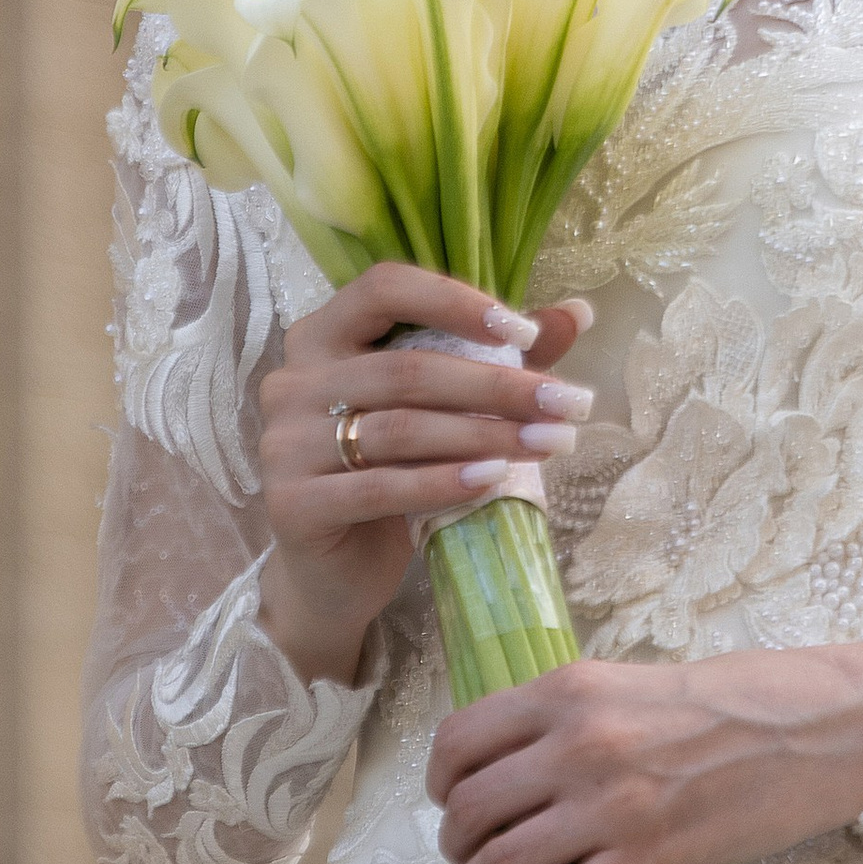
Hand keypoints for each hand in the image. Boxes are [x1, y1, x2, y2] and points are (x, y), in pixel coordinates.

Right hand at [257, 264, 592, 687]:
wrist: (332, 576)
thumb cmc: (390, 476)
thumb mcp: (440, 411)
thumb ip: (495, 358)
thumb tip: (579, 313)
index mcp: (322, 336)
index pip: (384, 288)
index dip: (456, 301)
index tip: (525, 333)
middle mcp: (292, 381)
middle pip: (408, 369)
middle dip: (500, 386)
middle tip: (571, 404)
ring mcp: (284, 443)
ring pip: (401, 428)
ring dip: (486, 434)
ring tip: (550, 444)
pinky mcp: (292, 504)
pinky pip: (380, 487)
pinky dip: (444, 482)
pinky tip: (494, 480)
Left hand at [424, 641, 862, 863]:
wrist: (817, 728)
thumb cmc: (734, 700)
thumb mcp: (631, 683)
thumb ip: (570, 715)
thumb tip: (513, 762)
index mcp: (568, 691)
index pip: (460, 738)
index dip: (437, 779)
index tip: (443, 800)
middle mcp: (577, 745)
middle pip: (470, 805)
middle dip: (448, 841)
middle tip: (455, 858)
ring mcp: (611, 806)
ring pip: (500, 861)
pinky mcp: (648, 859)